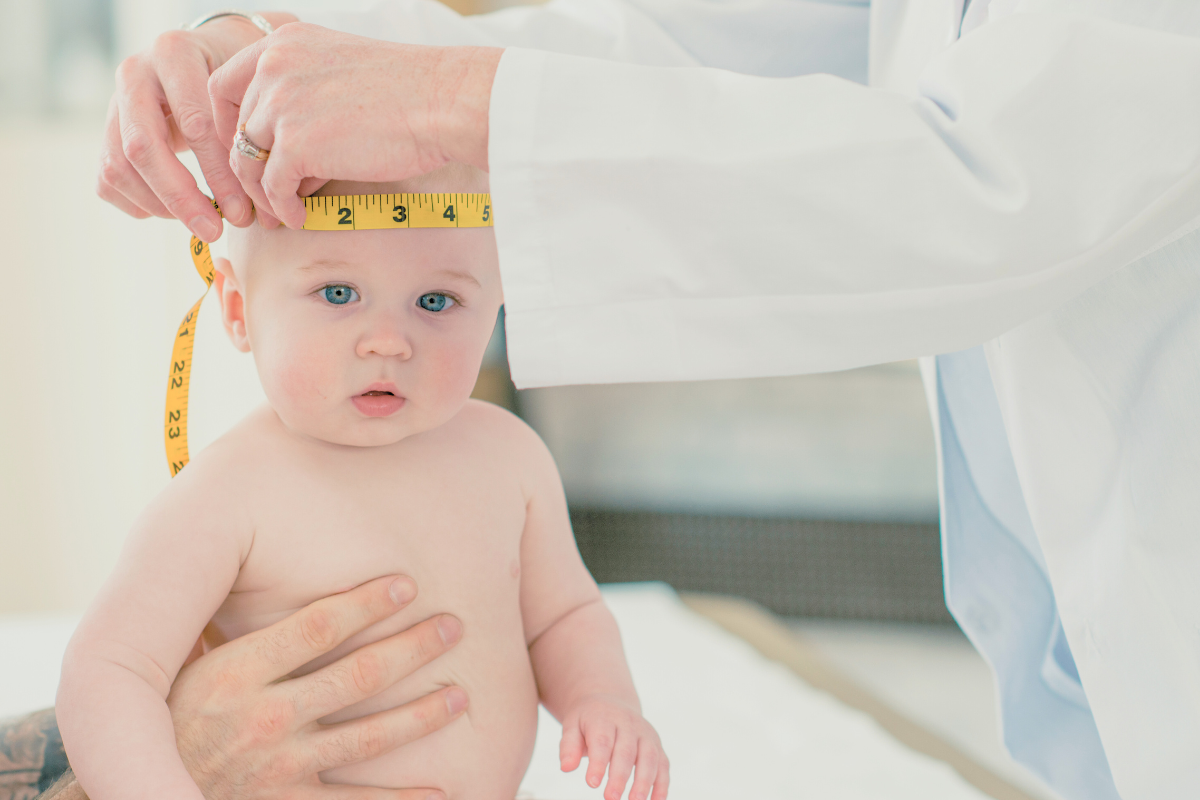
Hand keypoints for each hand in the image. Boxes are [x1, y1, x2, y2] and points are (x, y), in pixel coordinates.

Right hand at [96, 12, 295, 240]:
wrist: (207, 57)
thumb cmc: (237, 80)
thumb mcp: (248, 87)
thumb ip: (249, 130)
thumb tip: (262, 200)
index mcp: (174, 53)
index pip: (194, 124)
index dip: (219, 174)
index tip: (243, 213)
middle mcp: (135, 73)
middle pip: (142, 147)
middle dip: (181, 198)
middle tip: (214, 232)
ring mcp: (113, 102)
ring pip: (119, 167)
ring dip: (161, 206)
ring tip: (201, 223)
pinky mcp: (105, 131)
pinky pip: (108, 179)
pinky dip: (141, 205)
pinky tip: (176, 211)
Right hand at [167, 575, 465, 799]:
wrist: (141, 792)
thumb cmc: (167, 719)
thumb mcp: (188, 665)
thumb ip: (233, 626)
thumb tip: (262, 560)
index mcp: (233, 672)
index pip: (317, 626)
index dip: (368, 602)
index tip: (407, 583)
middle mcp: (259, 718)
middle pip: (357, 675)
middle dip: (413, 647)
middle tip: (454, 626)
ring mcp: (275, 767)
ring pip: (368, 737)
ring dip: (421, 715)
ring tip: (460, 696)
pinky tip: (440, 789)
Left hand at [207, 23, 500, 229]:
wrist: (443, 102)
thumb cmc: (411, 92)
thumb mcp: (343, 73)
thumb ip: (306, 102)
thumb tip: (288, 159)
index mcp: (283, 44)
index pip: (224, 86)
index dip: (229, 127)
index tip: (247, 153)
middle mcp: (273, 67)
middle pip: (234, 130)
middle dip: (245, 169)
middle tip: (261, 196)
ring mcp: (281, 105)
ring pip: (247, 162)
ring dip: (263, 194)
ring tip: (283, 212)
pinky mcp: (295, 145)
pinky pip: (273, 187)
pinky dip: (284, 208)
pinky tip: (300, 217)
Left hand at [559, 694, 668, 799]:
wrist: (609, 703)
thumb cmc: (588, 721)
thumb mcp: (572, 726)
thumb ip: (568, 746)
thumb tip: (566, 768)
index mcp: (605, 718)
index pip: (602, 741)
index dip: (598, 762)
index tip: (592, 783)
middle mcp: (629, 724)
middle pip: (627, 751)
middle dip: (620, 776)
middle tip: (611, 798)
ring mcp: (645, 734)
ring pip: (650, 757)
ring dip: (644, 781)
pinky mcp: (657, 745)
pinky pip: (663, 764)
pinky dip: (662, 784)